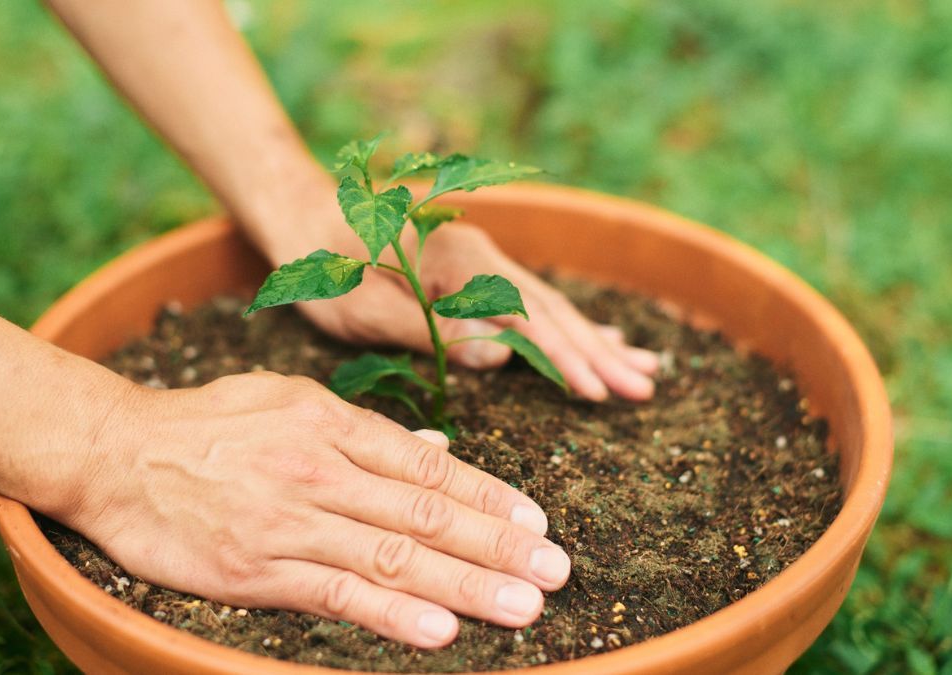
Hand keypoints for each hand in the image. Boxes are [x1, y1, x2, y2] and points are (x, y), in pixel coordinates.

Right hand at [74, 372, 567, 647]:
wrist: (113, 451)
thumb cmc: (208, 424)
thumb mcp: (290, 401)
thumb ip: (366, 431)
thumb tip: (439, 449)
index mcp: (332, 423)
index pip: (428, 465)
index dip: (488, 496)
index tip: (537, 521)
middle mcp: (321, 469)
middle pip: (425, 512)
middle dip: (497, 545)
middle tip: (555, 570)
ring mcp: (289, 520)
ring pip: (393, 555)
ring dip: (465, 584)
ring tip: (522, 604)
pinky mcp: (255, 567)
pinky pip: (334, 592)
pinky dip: (390, 612)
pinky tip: (439, 628)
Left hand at [263, 198, 659, 401]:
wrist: (306, 215)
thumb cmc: (325, 266)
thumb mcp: (364, 308)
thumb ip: (433, 330)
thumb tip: (502, 356)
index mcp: (459, 263)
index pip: (527, 317)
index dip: (566, 357)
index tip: (600, 391)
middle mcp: (483, 258)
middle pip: (553, 310)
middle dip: (600, 353)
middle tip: (645, 388)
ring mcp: (485, 263)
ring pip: (552, 307)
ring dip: (596, 340)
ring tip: (644, 369)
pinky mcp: (478, 273)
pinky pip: (534, 303)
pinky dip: (571, 325)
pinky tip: (601, 339)